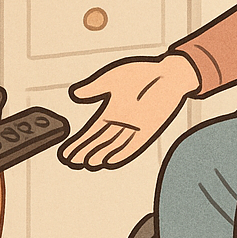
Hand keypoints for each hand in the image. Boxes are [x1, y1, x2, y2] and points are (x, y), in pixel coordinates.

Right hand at [58, 53, 200, 169]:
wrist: (170, 74)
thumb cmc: (143, 74)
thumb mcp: (112, 79)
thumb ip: (94, 88)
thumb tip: (74, 93)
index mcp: (112, 111)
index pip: (92, 131)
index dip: (78, 142)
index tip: (66, 151)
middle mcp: (121, 122)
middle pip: (100, 141)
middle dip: (85, 151)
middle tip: (71, 161)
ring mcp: (134, 128)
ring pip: (113, 145)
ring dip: (100, 154)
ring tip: (87, 163)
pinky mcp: (148, 130)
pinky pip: (132, 145)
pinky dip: (121, 153)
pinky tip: (109, 161)